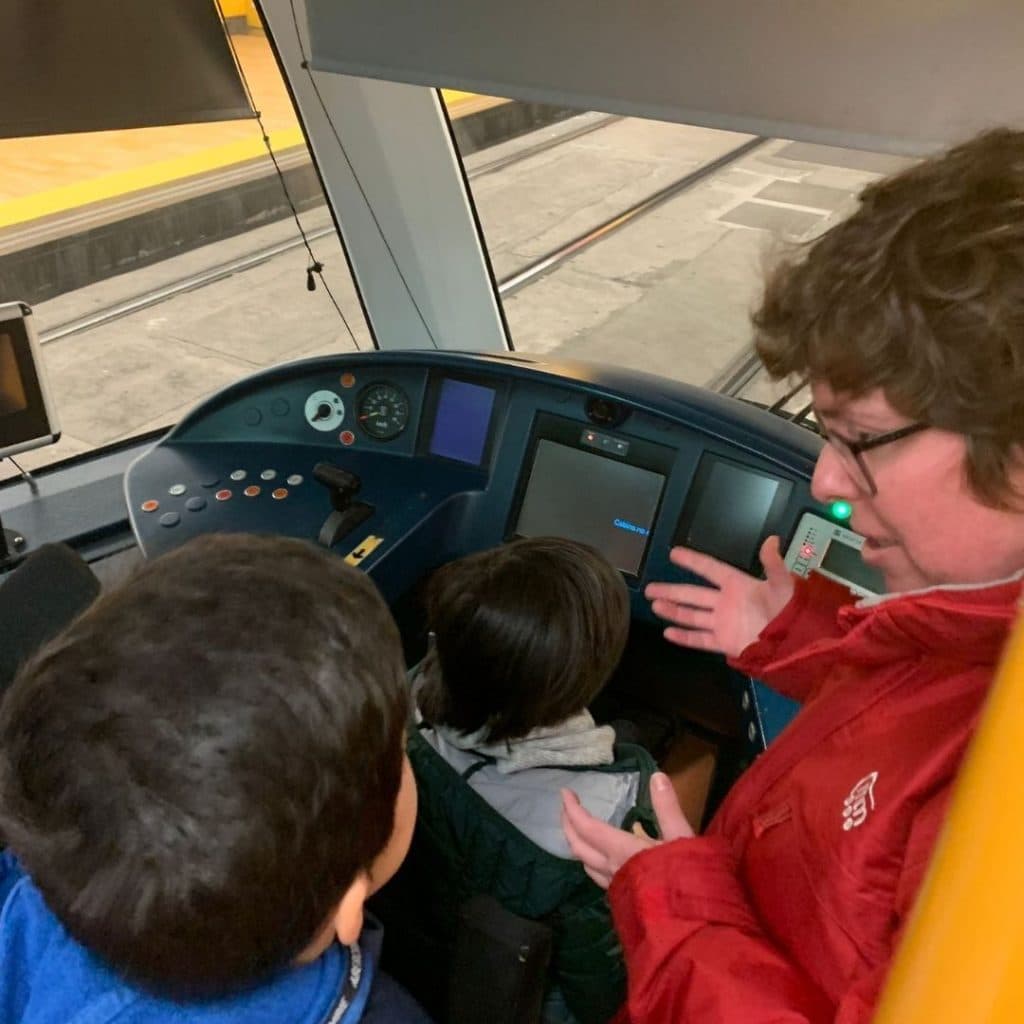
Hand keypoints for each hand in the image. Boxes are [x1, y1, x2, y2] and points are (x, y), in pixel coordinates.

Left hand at [561, 772, 694, 888]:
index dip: (573, 809)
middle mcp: (611, 869)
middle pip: (578, 845)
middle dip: (568, 824)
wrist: (693, 929)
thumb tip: (656, 777)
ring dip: (578, 844)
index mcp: (621, 851)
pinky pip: (597, 876)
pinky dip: (591, 860)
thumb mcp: (682, 839)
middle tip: (567, 807)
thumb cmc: (688, 882)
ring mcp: (614, 887)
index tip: (565, 792)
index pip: (587, 827)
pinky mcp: (622, 900)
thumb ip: (668, 808)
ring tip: (581, 831)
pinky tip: (604, 859)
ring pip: (585, 863)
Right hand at [644, 536, 793, 657]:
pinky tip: (667, 633)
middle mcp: (726, 602)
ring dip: (673, 611)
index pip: (710, 569)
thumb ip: (773, 564)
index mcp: (738, 585)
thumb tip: (772, 539)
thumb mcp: (783, 584)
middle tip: (650, 588)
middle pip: (693, 594)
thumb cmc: (790, 610)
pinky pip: (700, 639)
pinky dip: (684, 637)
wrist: (795, 643)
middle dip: (671, 590)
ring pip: (692, 615)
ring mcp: (723, 623)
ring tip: (655, 605)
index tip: (674, 553)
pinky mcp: (724, 642)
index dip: (692, 561)